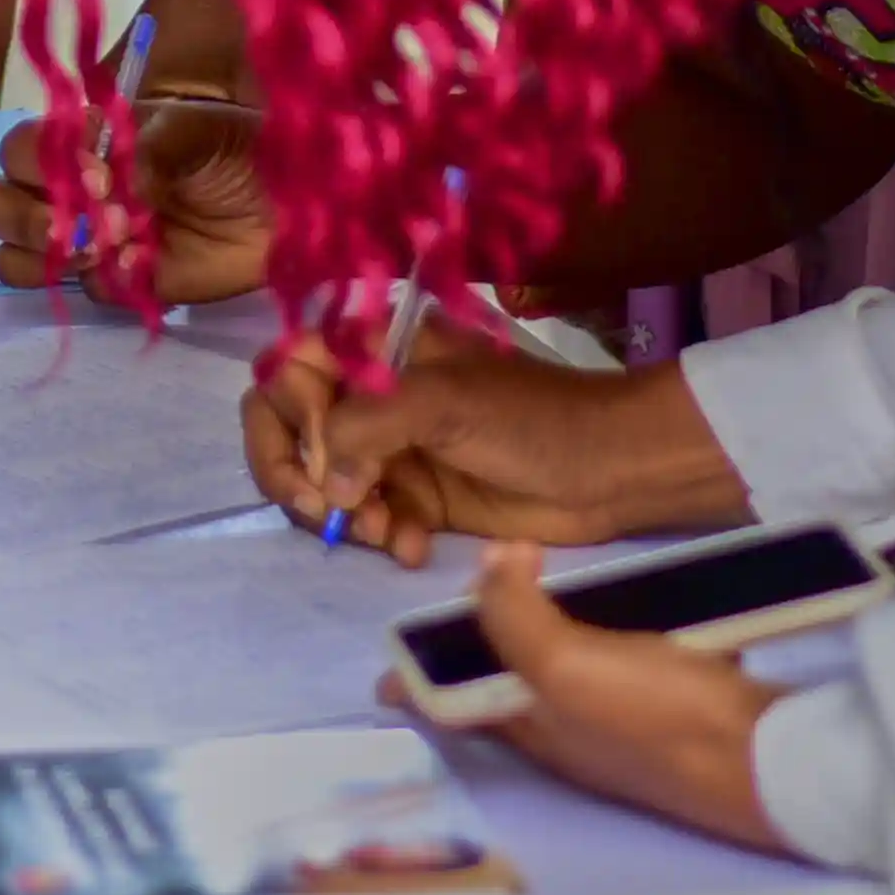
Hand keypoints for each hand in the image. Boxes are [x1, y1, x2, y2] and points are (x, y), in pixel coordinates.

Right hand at [0, 99, 268, 303]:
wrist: (288, 206)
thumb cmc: (237, 150)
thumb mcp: (194, 128)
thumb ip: (144, 147)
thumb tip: (106, 185)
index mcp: (82, 141)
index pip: (21, 149)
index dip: (41, 164)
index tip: (99, 175)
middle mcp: (71, 189)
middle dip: (25, 214)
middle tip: (83, 224)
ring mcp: (89, 239)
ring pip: (18, 256)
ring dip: (46, 253)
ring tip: (98, 249)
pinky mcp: (119, 283)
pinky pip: (85, 291)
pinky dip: (105, 280)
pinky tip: (142, 267)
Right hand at [245, 337, 744, 564]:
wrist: (608, 470)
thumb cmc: (530, 418)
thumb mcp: (443, 404)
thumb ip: (364, 426)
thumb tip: (322, 480)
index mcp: (375, 347)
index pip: (286, 369)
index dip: (289, 417)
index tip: (321, 456)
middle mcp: (372, 392)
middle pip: (289, 428)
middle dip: (298, 474)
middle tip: (325, 511)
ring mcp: (391, 446)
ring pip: (322, 481)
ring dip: (341, 513)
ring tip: (383, 531)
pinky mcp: (415, 496)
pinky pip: (365, 518)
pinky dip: (380, 535)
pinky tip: (412, 548)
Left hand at [458, 545, 788, 853]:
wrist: (768, 755)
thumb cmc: (655, 716)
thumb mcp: (566, 665)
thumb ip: (515, 617)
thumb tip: (490, 564)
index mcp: (533, 731)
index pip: (458, 703)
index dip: (429, 669)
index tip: (424, 622)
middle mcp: (573, 733)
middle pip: (519, 677)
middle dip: (506, 625)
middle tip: (506, 565)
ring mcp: (630, 723)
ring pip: (582, 663)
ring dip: (573, 618)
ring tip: (565, 569)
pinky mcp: (682, 705)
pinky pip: (643, 657)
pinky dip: (638, 625)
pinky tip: (646, 591)